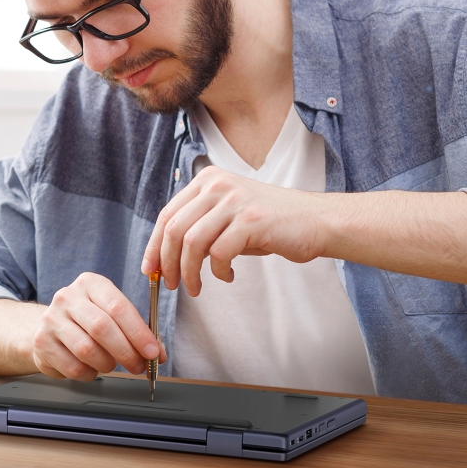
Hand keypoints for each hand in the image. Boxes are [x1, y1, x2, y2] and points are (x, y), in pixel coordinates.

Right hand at [31, 272, 165, 380]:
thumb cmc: (88, 319)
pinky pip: (73, 367)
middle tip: (139, 365)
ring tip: (111, 364)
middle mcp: (68, 297)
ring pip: (87, 350)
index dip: (139, 332)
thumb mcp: (110, 312)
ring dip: (107, 364)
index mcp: (90, 283)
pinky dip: (90, 373)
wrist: (50, 326)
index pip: (118, 307)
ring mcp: (52, 319)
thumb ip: (135, 329)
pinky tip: (92, 367)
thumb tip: (157, 353)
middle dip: (126, 352)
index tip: (152, 351)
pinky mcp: (42, 343)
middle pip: (102, 328)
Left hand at [141, 166, 324, 295]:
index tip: (150, 269)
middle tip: (171, 285)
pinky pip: (219, 254)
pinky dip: (218, 271)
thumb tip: (164, 258)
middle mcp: (218, 184)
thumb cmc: (270, 224)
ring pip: (192, 243)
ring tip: (195, 288)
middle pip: (174, 229)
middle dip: (167, 263)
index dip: (153, 245)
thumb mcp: (228, 216)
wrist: (316, 221)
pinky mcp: (252, 220)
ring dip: (189, 272)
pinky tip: (226, 276)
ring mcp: (235, 200)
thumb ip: (200, 227)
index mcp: (207, 179)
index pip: (168, 214)